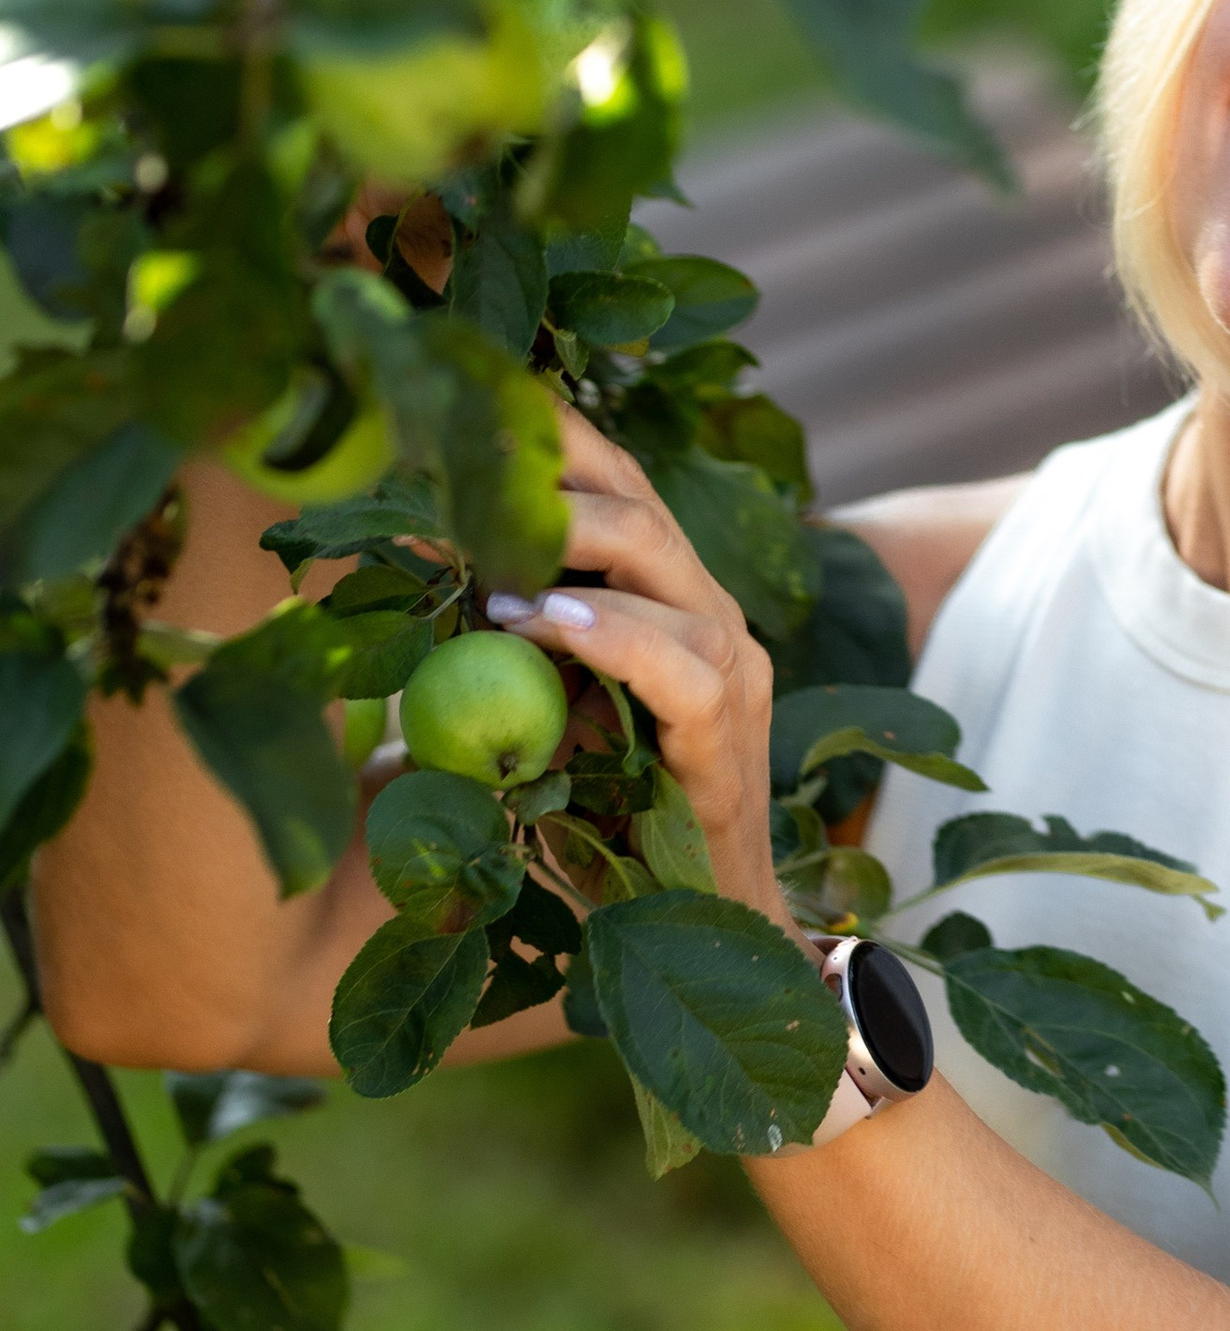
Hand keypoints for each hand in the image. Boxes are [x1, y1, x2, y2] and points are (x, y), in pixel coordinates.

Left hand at [485, 404, 785, 925]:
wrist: (701, 926)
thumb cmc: (609, 820)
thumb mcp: (539, 714)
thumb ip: (498, 652)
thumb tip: (395, 585)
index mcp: (667, 597)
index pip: (615, 485)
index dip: (547, 438)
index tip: (460, 403)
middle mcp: (707, 614)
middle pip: (636, 500)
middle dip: (545, 469)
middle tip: (453, 459)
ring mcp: (732, 669)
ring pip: (661, 564)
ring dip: (566, 545)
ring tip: (484, 551)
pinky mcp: (729, 735)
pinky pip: (681, 663)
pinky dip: (613, 634)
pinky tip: (548, 621)